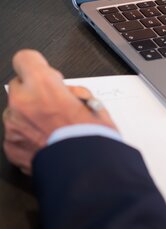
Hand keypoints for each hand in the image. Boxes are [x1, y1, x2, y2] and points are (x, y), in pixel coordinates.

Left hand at [3, 50, 116, 173]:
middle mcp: (22, 101)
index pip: (25, 58)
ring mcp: (12, 125)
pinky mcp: (10, 145)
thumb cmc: (92, 137)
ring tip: (52, 128)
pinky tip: (46, 141)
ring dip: (30, 115)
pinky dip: (27, 136)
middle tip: (54, 104)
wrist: (85, 170)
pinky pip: (15, 133)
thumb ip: (72, 91)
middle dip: (33, 91)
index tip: (43, 72)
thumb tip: (65, 93)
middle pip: (18, 84)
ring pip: (16, 110)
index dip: (36, 65)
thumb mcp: (93, 102)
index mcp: (44, 84)